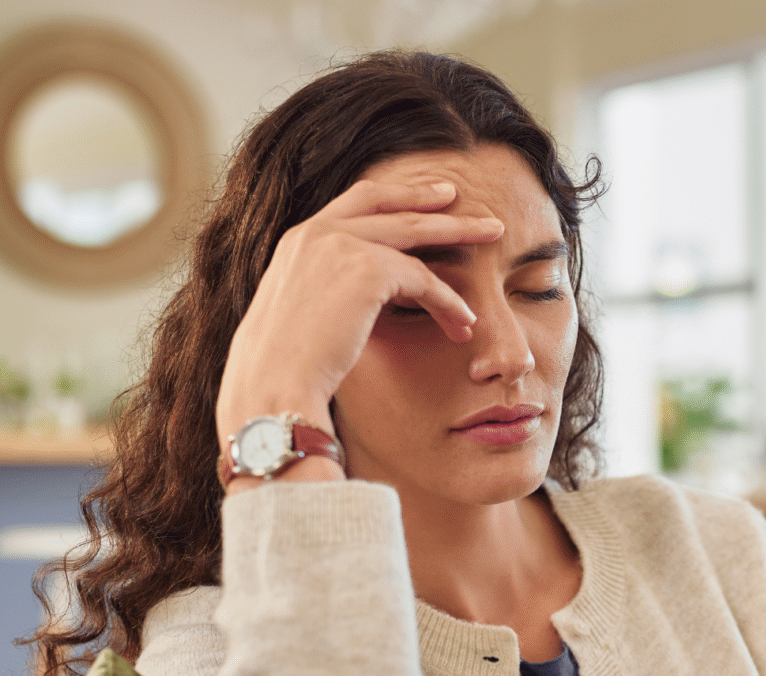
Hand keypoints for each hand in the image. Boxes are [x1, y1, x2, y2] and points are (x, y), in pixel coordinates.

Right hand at [216, 179, 503, 482]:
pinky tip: (465, 321)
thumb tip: (349, 306)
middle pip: (388, 203)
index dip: (393, 197)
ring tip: (494, 234)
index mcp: (297, 241)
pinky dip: (449, 300)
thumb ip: (324, 296)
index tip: (423, 198)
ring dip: (459, 232)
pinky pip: (424, 279)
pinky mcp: (367, 270)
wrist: (271, 388)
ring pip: (415, 231)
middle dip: (430, 198)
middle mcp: (316, 233)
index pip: (354, 203)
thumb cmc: (281, 372)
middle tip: (462, 197)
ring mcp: (340, 245)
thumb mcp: (299, 319)